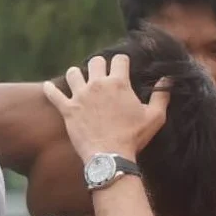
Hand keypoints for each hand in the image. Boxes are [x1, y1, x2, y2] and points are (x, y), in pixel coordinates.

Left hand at [42, 55, 169, 161]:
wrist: (111, 157)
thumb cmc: (134, 137)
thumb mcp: (155, 117)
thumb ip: (161, 96)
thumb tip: (166, 80)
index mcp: (118, 83)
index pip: (119, 59)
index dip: (122, 62)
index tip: (123, 68)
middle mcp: (97, 84)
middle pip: (95, 62)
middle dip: (99, 66)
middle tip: (102, 76)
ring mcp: (80, 96)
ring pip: (73, 73)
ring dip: (77, 75)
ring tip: (80, 82)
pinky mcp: (67, 109)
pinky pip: (53, 94)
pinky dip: (51, 89)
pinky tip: (49, 87)